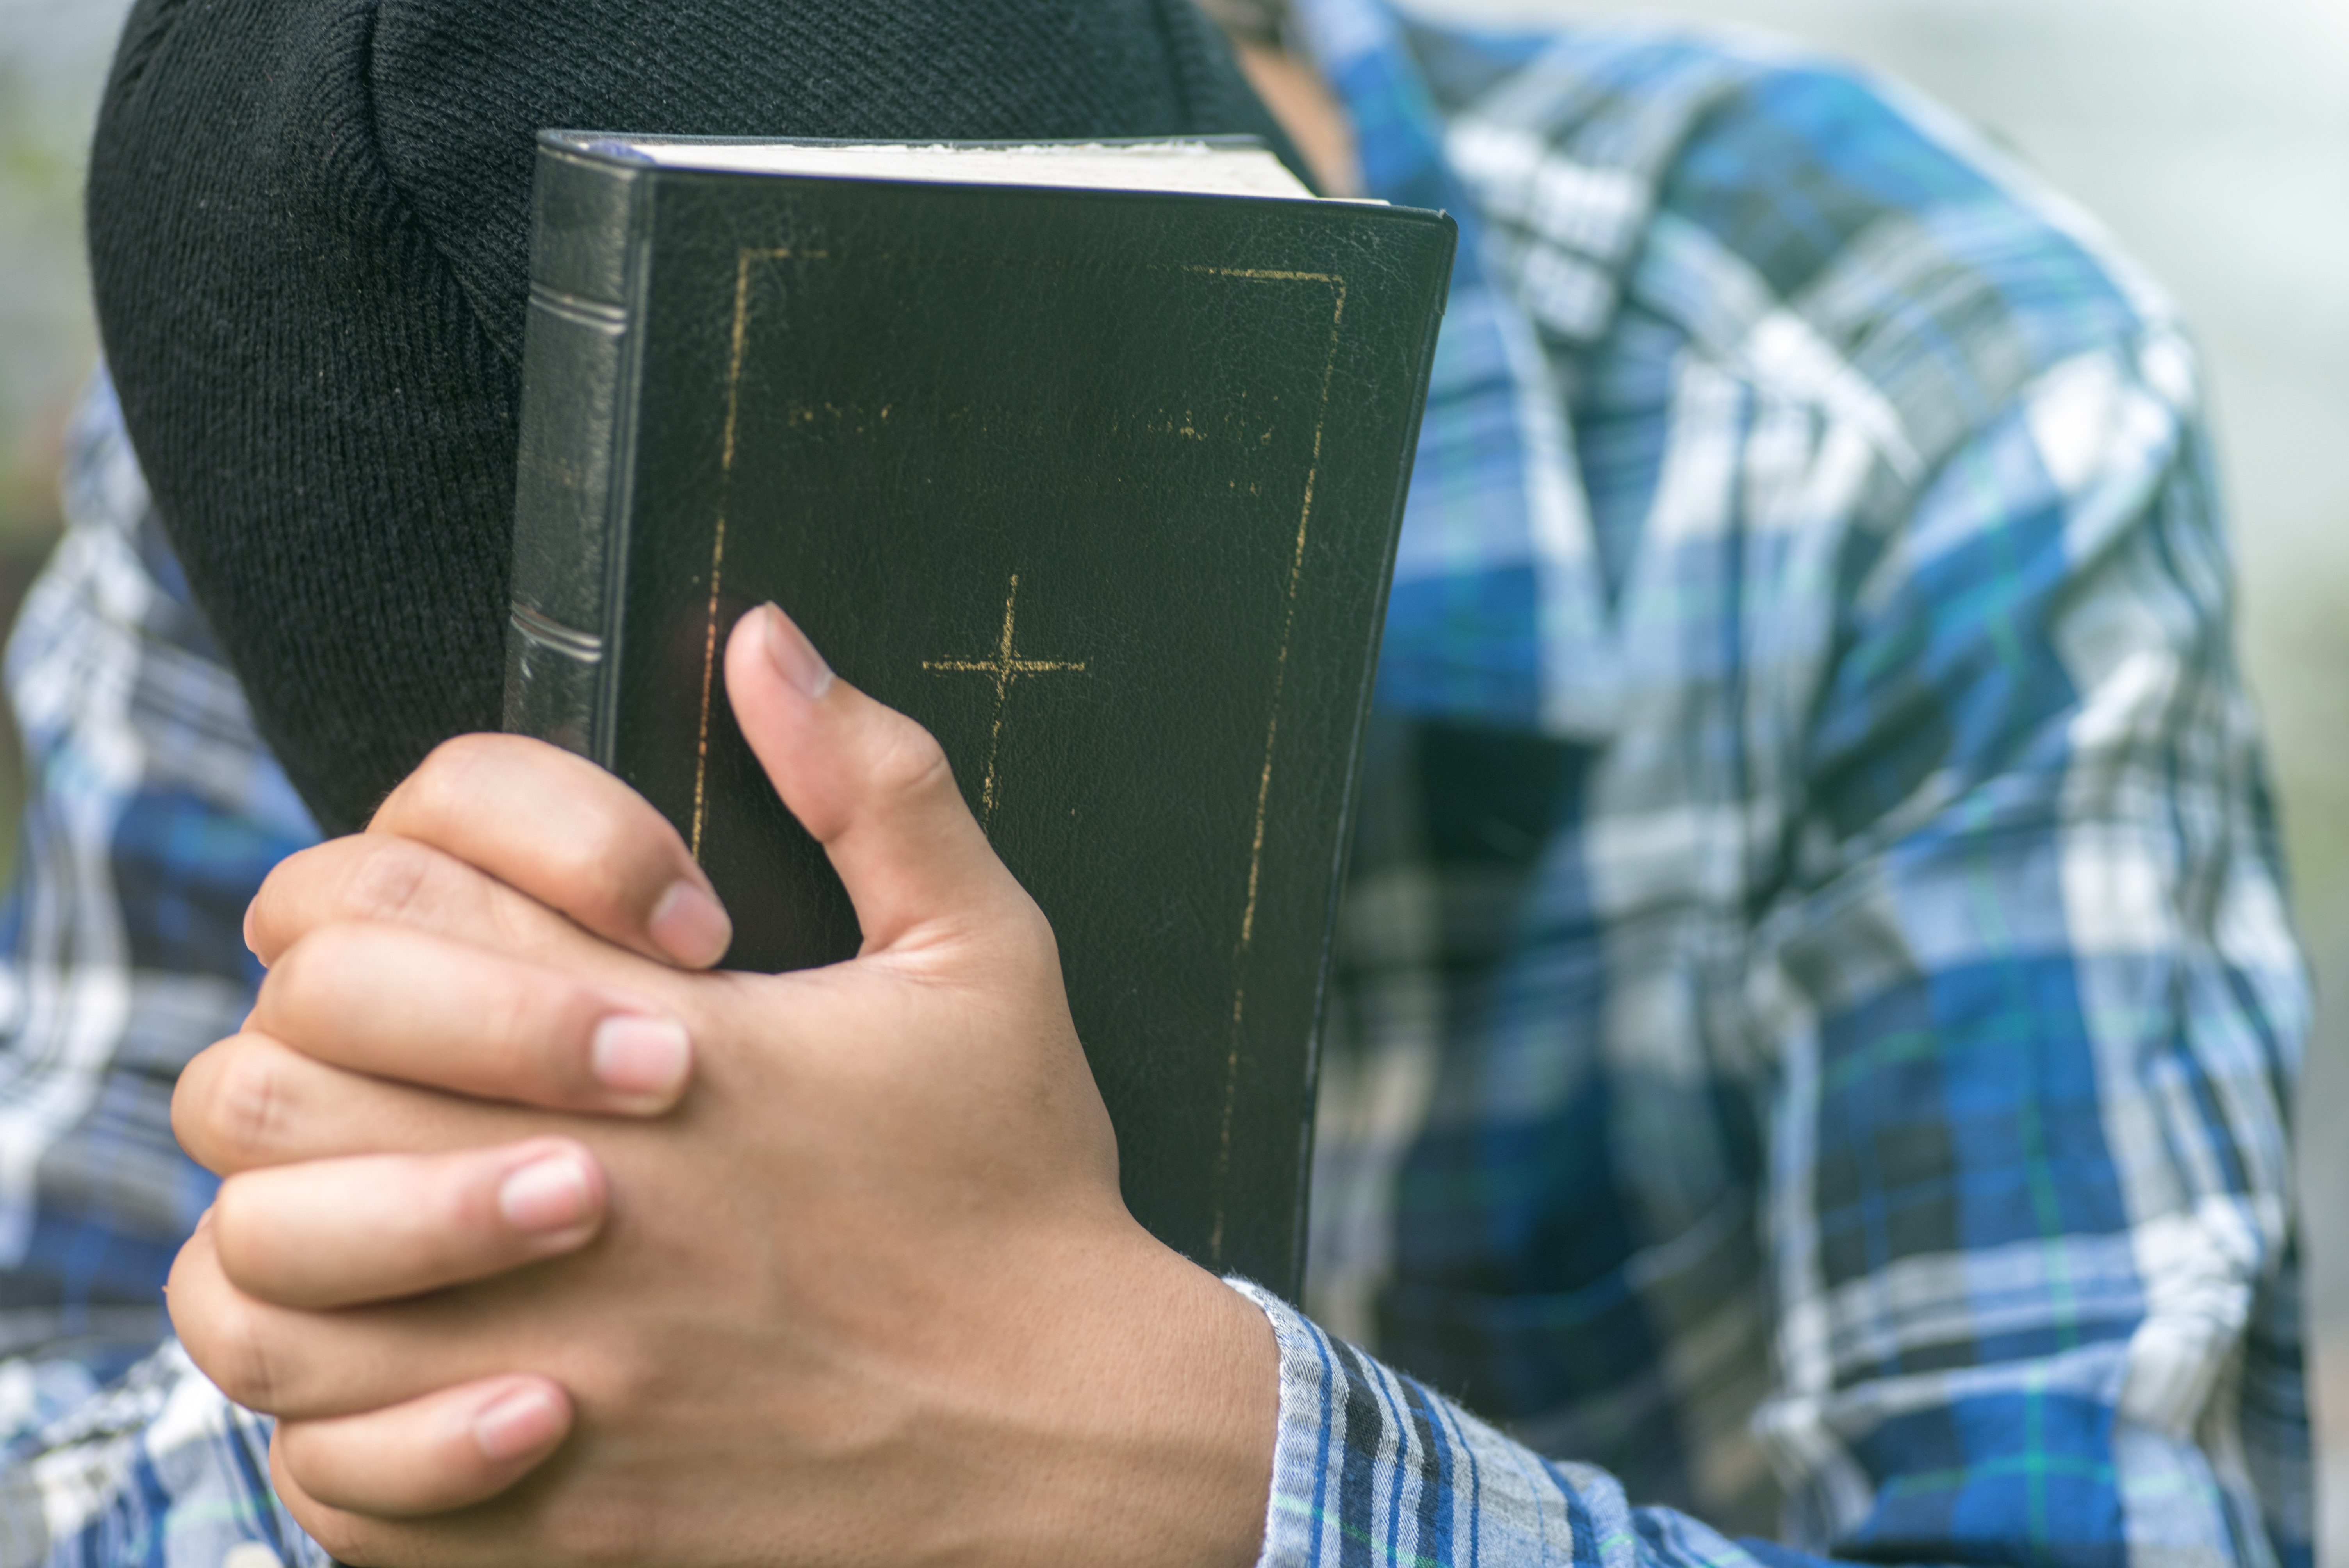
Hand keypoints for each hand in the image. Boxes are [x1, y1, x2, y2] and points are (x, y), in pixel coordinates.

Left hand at [168, 605, 1276, 1566]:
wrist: (1070, 1431)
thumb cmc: (1022, 1183)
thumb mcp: (985, 955)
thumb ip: (875, 783)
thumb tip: (767, 641)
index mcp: (666, 1054)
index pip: (377, 922)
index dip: (384, 908)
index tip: (497, 948)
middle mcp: (577, 1212)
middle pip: (272, 1093)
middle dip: (305, 1056)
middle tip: (403, 1072)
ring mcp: (549, 1378)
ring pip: (258, 1292)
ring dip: (287, 1234)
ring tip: (374, 1211)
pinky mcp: (546, 1523)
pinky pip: (323, 1478)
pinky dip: (327, 1422)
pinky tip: (409, 1368)